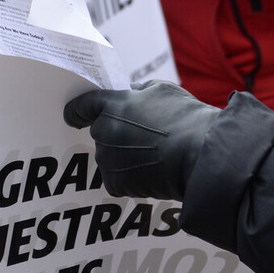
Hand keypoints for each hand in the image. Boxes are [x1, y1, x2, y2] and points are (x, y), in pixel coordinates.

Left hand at [63, 80, 218, 199]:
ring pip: (110, 156)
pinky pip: (117, 178)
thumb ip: (139, 91)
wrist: (200, 154)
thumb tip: (131, 94)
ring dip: (124, 156)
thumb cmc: (186, 118)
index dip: (77, 111)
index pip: (82, 106)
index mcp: (113, 105)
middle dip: (116, 134)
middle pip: (101, 132)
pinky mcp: (116, 182)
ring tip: (153, 156)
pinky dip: (129, 177)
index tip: (74, 117)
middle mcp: (104, 131)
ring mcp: (108, 159)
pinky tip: (151, 172)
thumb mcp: (163, 90)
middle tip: (143, 137)